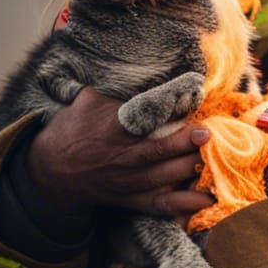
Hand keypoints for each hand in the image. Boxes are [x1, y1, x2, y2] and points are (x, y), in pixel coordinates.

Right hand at [25, 87, 214, 220]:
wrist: (51, 171)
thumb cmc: (74, 128)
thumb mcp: (88, 101)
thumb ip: (115, 87)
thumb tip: (139, 62)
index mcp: (112, 130)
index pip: (141, 117)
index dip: (164, 109)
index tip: (188, 99)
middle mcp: (123, 158)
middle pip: (157, 153)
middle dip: (184, 145)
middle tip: (208, 134)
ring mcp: (129, 182)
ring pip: (165, 178)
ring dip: (191, 170)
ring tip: (216, 160)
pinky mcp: (134, 200)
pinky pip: (163, 205)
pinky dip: (186, 204)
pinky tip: (209, 199)